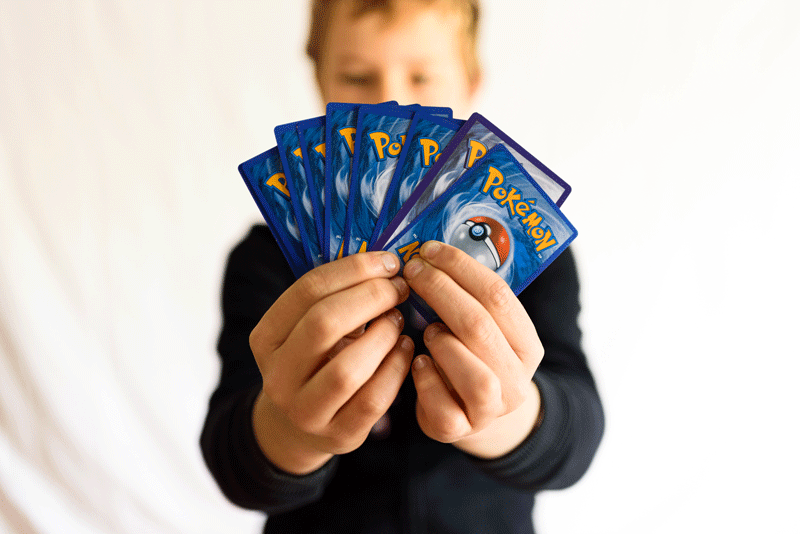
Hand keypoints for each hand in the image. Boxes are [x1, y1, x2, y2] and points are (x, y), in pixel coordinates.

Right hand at [250, 251, 413, 473]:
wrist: (300, 425)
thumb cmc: (315, 360)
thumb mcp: (309, 327)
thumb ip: (335, 296)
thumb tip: (386, 260)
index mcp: (266, 338)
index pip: (307, 290)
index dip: (354, 269)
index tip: (389, 261)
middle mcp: (278, 376)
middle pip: (324, 324)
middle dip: (371, 297)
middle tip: (399, 289)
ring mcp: (305, 411)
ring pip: (348, 368)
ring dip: (383, 335)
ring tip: (399, 320)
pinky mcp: (339, 436)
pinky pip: (373, 400)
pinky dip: (396, 369)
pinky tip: (406, 349)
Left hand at [404, 241, 543, 458]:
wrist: (470, 412)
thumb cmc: (469, 357)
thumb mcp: (481, 328)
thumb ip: (468, 297)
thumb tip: (431, 250)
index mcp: (528, 345)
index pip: (499, 295)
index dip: (460, 268)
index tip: (429, 250)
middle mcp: (517, 379)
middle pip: (480, 327)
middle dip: (440, 291)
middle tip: (412, 273)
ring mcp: (491, 410)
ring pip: (475, 375)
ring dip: (443, 344)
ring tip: (426, 330)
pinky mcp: (460, 430)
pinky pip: (444, 407)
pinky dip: (426, 379)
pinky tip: (417, 362)